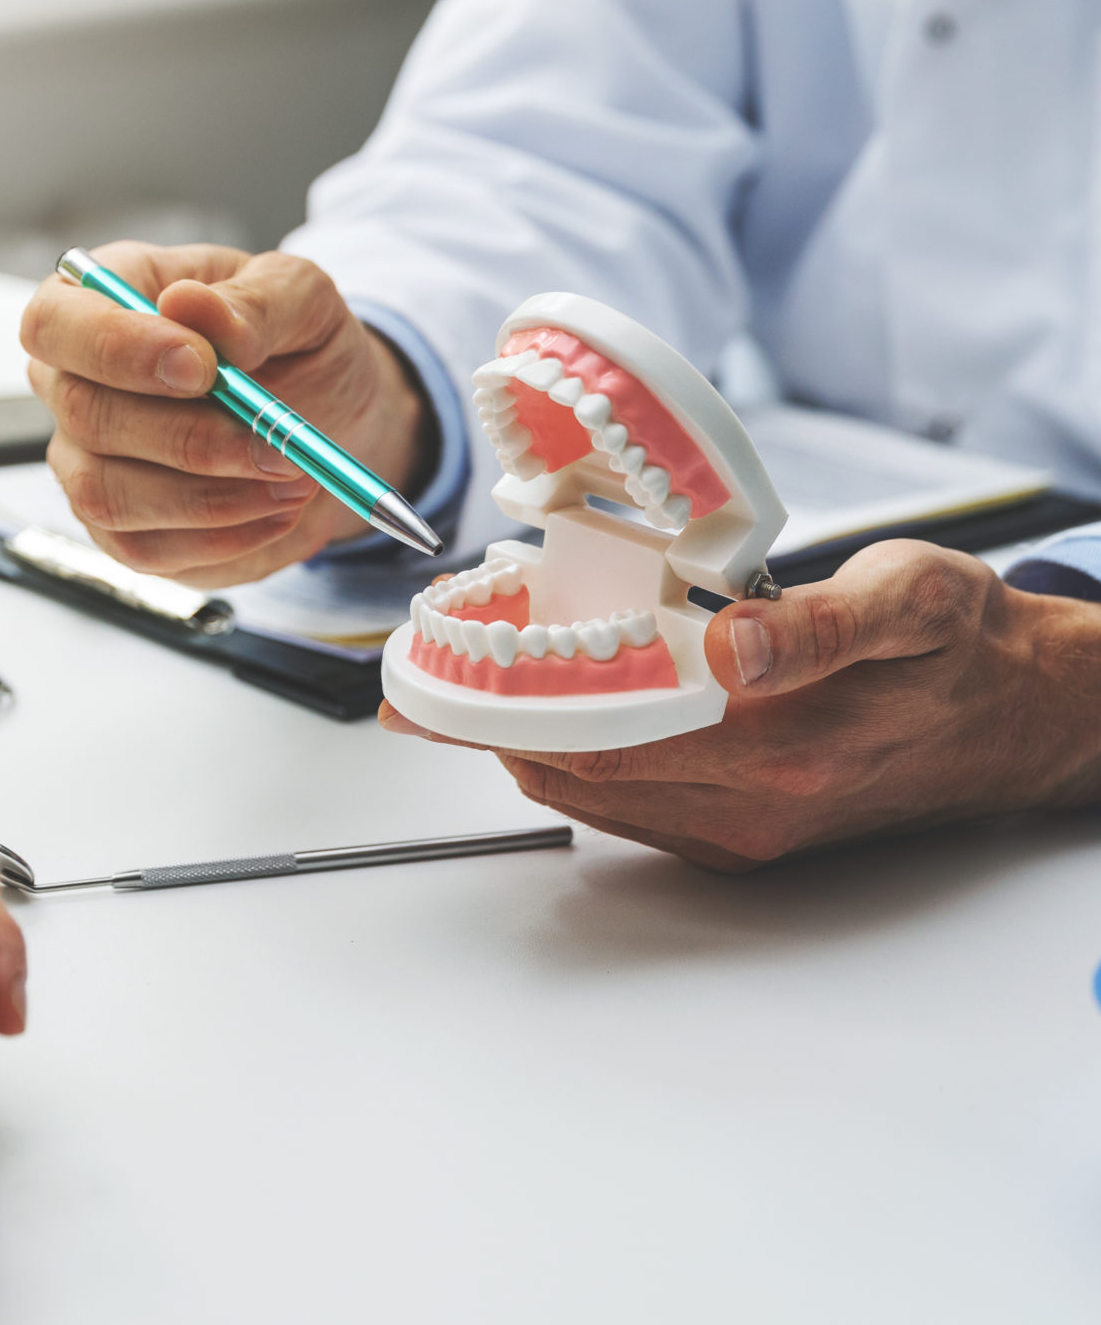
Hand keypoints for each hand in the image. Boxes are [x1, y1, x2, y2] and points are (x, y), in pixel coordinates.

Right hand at [20, 241, 433, 586]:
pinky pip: (143, 548)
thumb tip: (189, 306)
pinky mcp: (116, 528)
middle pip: (85, 416)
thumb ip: (253, 301)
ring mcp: (85, 461)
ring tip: (292, 478)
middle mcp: (74, 382)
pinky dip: (222, 537)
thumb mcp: (302, 299)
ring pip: (106, 494)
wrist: (328, 423)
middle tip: (279, 445)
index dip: (117, 347)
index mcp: (101, 301)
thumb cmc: (298, 345)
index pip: (55, 321)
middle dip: (190, 439)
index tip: (204, 368)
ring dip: (211, 498)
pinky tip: (277, 510)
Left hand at [382, 541, 1100, 869]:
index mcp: (782, 742)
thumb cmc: (961, 647)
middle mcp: (753, 802)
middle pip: (575, 772)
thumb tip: (734, 647)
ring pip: (592, 795)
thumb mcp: (915, 598)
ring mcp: (744, 829)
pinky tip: (547, 716)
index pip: (599, 735)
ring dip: (520, 745)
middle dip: (486, 727)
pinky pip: (626, 808)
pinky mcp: (742, 837)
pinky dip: (571, 762)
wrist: (1018, 717)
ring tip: (465, 688)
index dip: (502, 706)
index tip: (432, 676)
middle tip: (419, 681)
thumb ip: (823, 623)